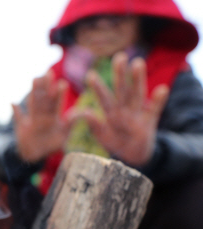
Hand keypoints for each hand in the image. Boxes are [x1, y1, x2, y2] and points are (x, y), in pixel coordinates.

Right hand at [14, 70, 70, 162]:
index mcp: (53, 117)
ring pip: (33, 103)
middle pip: (45, 98)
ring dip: (34, 91)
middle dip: (47, 86)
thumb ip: (71, 123)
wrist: (36, 155)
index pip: (56, 103)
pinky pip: (18, 117)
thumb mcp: (64, 135)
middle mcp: (43, 115)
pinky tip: (12, 102)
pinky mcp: (22, 126)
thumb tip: (84, 113)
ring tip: (35, 79)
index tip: (62, 83)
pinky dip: (15, 111)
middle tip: (49, 72)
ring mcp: (32, 119)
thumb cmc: (51, 145)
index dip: (59, 94)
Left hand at [69, 52, 169, 166]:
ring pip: (137, 94)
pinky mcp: (150, 121)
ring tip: (137, 63)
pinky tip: (162, 89)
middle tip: (119, 56)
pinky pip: (155, 109)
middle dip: (120, 74)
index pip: (104, 97)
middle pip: (122, 89)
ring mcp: (138, 113)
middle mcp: (124, 109)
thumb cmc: (115, 142)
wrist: (132, 155)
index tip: (90, 74)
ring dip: (138, 79)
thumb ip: (94, 125)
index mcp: (111, 112)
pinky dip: (159, 100)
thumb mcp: (102, 136)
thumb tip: (83, 112)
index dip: (98, 87)